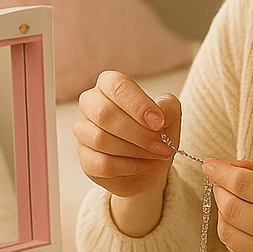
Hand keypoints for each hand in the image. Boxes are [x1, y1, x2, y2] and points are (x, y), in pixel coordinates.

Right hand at [74, 72, 180, 199]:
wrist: (149, 165)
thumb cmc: (154, 133)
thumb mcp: (169, 116)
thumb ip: (168, 108)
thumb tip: (160, 115)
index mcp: (109, 84)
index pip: (117, 87)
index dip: (138, 105)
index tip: (159, 123)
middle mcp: (91, 103)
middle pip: (104, 114)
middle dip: (138, 133)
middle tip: (161, 145)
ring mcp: (83, 131)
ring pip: (100, 139)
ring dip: (134, 150)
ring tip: (155, 154)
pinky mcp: (84, 157)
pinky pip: (101, 163)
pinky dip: (126, 167)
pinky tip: (141, 166)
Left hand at [204, 157, 252, 251]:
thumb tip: (230, 166)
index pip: (247, 184)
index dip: (222, 173)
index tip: (210, 165)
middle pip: (233, 209)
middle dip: (220, 193)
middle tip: (221, 185)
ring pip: (230, 234)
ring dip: (223, 215)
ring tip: (233, 205)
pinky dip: (234, 238)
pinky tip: (246, 228)